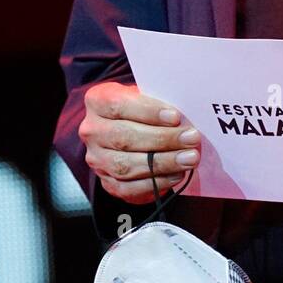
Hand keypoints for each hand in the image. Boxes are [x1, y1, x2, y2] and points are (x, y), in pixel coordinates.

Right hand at [79, 82, 201, 204]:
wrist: (128, 127)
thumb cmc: (141, 107)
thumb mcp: (146, 95)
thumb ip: (159, 101)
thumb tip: (185, 115)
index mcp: (97, 101)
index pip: (119, 106)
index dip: (148, 112)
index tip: (175, 117)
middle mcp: (92, 130)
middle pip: (124, 138)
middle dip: (162, 140)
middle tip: (191, 139)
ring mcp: (96, 159)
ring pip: (126, 165)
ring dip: (163, 163)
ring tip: (189, 159)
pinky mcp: (106, 182)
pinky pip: (129, 188)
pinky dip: (155, 182)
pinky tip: (176, 175)